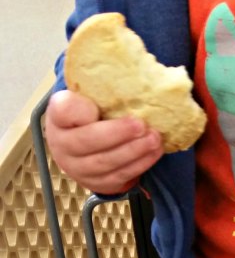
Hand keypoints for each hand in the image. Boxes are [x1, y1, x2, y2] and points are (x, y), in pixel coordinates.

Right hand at [45, 90, 163, 194]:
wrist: (82, 146)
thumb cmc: (88, 115)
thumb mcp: (85, 96)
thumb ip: (97, 89)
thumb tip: (132, 74)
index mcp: (57, 117)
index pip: (64, 110)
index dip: (80, 110)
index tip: (96, 106)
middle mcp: (62, 146)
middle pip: (89, 141)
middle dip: (118, 134)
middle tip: (141, 125)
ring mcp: (78, 169)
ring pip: (106, 163)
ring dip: (134, 152)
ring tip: (154, 139)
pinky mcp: (97, 184)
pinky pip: (119, 177)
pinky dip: (139, 165)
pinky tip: (153, 153)